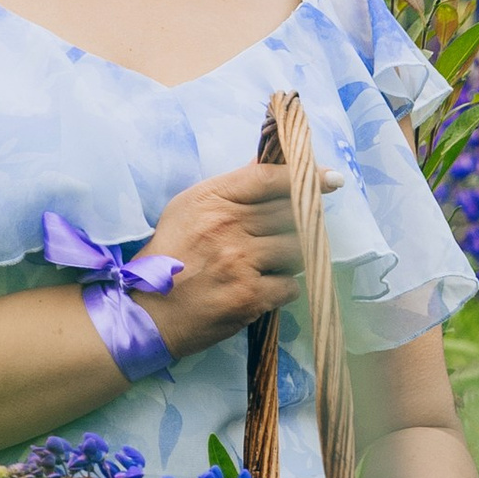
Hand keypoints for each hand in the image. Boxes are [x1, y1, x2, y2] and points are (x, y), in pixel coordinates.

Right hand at [138, 159, 319, 357]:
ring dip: (290, 258)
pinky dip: (282, 289)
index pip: (269, 178)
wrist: (147, 314)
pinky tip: (262, 290)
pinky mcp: (249, 296)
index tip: (331, 179)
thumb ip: (231, 188)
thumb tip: (269, 163)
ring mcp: (240, 262)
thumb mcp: (188, 209)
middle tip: (292, 234)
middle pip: (290, 213)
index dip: (305, 176)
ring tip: (267, 265)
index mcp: (211, 199)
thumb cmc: (168, 257)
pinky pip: (290, 285)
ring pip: (296, 249)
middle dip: (300, 223)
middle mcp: (227, 226)